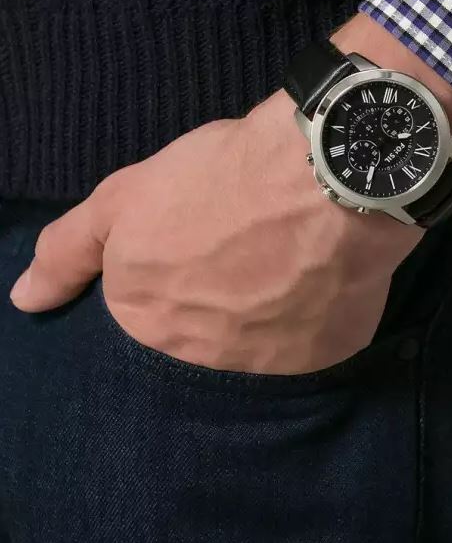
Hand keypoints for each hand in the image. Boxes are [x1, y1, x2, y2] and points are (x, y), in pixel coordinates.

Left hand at [10, 14, 451, 374]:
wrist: (322, 178)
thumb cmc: (220, 179)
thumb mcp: (125, 196)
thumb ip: (69, 251)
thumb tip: (26, 302)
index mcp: (149, 320)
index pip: (154, 311)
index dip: (182, 267)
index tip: (207, 237)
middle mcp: (204, 358)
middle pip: (209, 332)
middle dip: (224, 293)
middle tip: (252, 243)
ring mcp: (271, 364)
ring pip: (265, 342)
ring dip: (273, 308)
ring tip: (293, 256)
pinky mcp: (329, 356)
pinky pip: (316, 341)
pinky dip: (318, 312)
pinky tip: (325, 273)